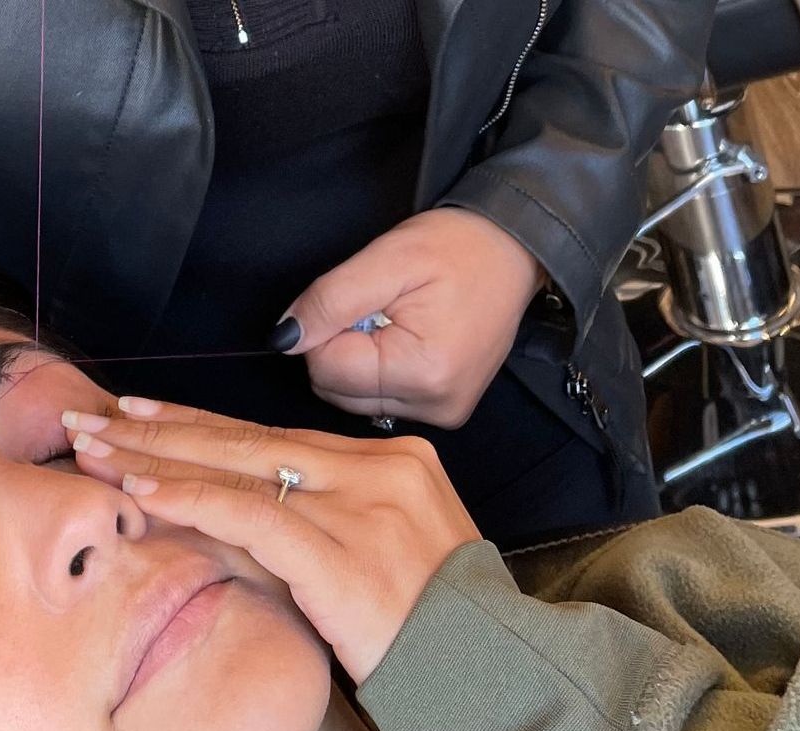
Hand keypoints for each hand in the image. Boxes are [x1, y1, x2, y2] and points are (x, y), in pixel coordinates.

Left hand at [62, 398, 481, 682]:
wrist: (489, 674)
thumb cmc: (431, 629)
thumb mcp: (377, 556)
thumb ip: (316, 526)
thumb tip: (223, 517)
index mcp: (390, 462)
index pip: (273, 436)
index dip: (199, 423)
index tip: (139, 412)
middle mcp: (377, 469)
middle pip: (246, 439)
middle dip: (160, 427)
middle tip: (91, 414)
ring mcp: (362, 506)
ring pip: (239, 469)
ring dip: (156, 457)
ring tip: (94, 448)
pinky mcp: (344, 551)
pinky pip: (251, 516)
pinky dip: (191, 500)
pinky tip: (142, 491)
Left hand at [273, 207, 543, 428]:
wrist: (515, 249)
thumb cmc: (457, 247)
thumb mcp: (387, 258)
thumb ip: (329, 300)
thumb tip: (284, 340)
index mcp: (421, 372)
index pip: (325, 369)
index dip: (327, 328)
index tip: (361, 299)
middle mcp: (434, 406)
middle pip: (336, 390)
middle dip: (344, 345)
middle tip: (382, 307)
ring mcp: (442, 414)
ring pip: (354, 398)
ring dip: (361, 357)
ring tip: (399, 319)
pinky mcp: (444, 412)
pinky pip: (380, 399)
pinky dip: (381, 368)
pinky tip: (409, 337)